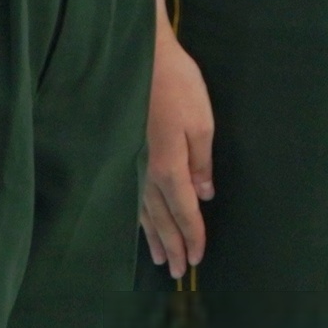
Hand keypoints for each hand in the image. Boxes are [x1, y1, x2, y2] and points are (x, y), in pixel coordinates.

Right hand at [140, 30, 214, 278]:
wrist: (138, 56)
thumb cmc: (176, 84)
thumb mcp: (202, 121)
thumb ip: (202, 162)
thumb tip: (204, 194)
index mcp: (169, 167)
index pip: (184, 212)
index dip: (192, 236)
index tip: (197, 259)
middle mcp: (146, 173)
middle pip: (161, 219)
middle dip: (171, 246)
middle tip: (176, 272)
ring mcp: (131, 164)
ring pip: (142, 212)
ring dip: (152, 237)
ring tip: (158, 259)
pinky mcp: (123, 153)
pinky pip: (131, 197)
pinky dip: (137, 217)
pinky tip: (139, 224)